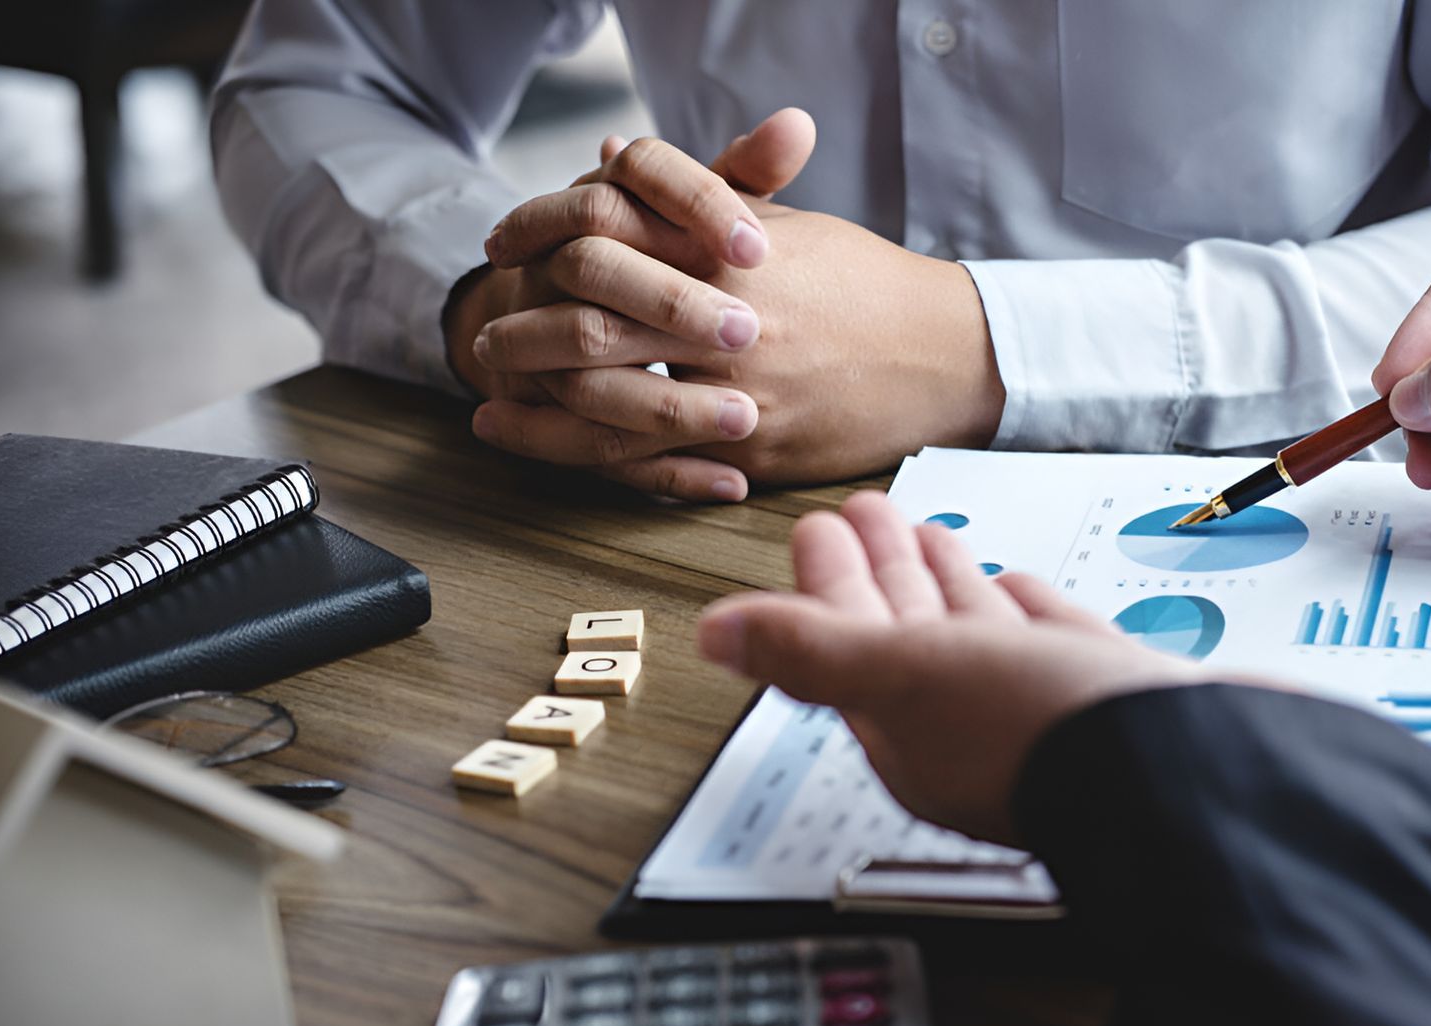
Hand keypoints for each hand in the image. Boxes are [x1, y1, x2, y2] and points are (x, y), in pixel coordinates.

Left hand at [466, 123, 1004, 500]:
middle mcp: (730, 319)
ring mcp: (742, 389)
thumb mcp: (784, 224)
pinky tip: (548, 447)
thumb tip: (610, 158)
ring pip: (617, 398)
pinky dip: (592, 455)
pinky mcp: (757, 448)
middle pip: (598, 318)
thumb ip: (694, 196)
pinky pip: (657, 461)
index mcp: (732, 251)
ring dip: (544, 398)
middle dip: (531, 327)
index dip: (547, 233)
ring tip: (496, 393)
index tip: (508, 240)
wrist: (944, 355)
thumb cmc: (865, 286)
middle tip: (486, 332)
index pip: (614, 228)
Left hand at [696, 493, 1227, 843]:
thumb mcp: (906, 677)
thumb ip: (812, 652)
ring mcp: (1043, 713)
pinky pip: (1049, 644)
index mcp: (910, 731)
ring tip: (928, 528)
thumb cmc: (1048, 735)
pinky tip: (1018, 584)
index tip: (818, 529)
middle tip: (860, 511)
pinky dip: (1026, 609)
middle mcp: (971, 728)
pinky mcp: (1107, 699)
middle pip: (907, 633)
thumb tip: (711, 635)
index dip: (830, 584)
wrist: (1201, 775)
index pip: (849, 643)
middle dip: (882, 571)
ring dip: (945, 581)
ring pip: (975, 634)